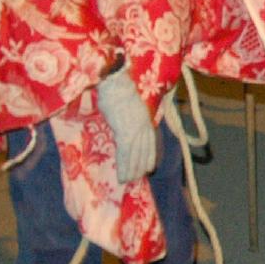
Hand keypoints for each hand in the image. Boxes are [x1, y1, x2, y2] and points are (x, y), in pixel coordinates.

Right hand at [96, 66, 156, 183]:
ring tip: (128, 181)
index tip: (148, 167)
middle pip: (144, 150)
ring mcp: (135, 130)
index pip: (150, 142)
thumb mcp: (129, 105)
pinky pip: (124, 153)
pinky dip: (123, 165)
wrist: (115, 82)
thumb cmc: (117, 90)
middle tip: (137, 178)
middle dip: (140, 166)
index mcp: (145, 118)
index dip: (149, 156)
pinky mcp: (125, 132)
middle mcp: (143, 126)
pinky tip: (123, 175)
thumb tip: (123, 126)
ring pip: (134, 155)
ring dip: (131, 169)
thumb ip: (130, 118)